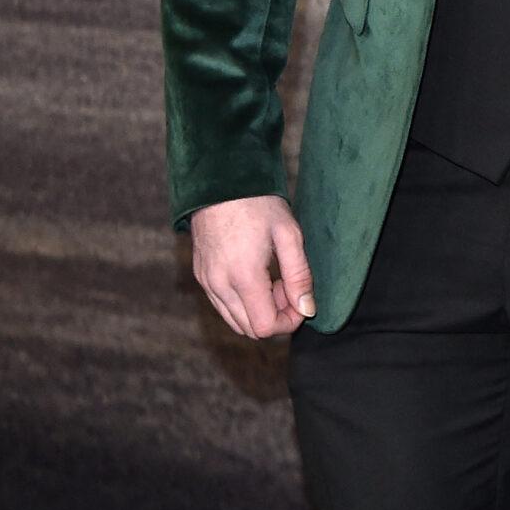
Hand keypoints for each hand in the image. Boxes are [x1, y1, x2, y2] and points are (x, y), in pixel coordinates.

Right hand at [188, 193, 315, 340]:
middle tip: (288, 286)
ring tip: (273, 280)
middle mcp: (219, 284)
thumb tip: (307, 310)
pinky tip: (255, 276)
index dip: (288, 321)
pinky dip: (243, 303)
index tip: (299, 299)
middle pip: (249, 329)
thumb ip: (299, 276)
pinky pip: (223, 306)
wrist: (220, 180)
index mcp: (242, 276)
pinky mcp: (201, 275)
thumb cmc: (258, 203)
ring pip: (235, 321)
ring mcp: (206, 281)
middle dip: (275, 316)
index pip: (265, 327)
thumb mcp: (288, 235)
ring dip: (258, 311)